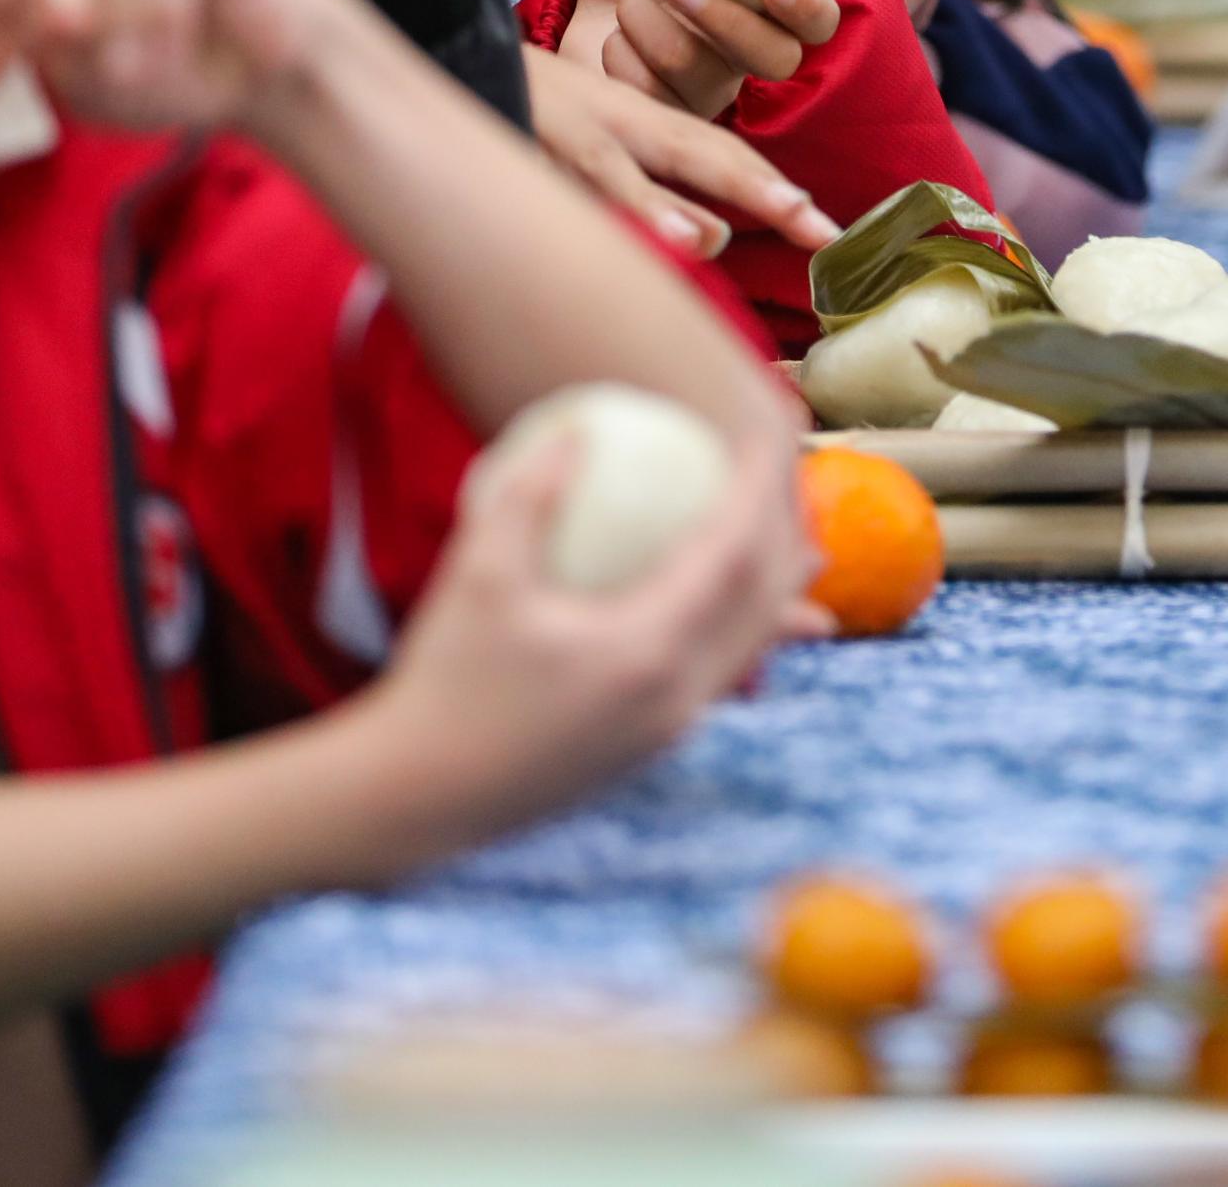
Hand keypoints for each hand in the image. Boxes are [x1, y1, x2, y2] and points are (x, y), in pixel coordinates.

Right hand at [335, 430, 822, 873]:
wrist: (419, 798)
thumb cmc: (443, 681)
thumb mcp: (479, 577)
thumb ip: (529, 495)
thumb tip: (579, 428)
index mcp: (645, 651)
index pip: (734, 555)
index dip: (758, 491)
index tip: (766, 437)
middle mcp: (675, 696)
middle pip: (762, 605)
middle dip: (788, 540)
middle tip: (797, 488)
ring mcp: (667, 729)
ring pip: (749, 650)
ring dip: (780, 596)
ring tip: (807, 557)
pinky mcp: (649, 747)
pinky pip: (718, 677)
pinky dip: (743, 636)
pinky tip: (729, 618)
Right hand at [521, 54, 840, 260]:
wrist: (456, 46)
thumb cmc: (536, 110)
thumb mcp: (601, 139)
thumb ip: (654, 184)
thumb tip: (709, 239)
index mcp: (641, 123)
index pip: (718, 154)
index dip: (771, 188)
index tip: (825, 231)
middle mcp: (615, 122)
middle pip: (696, 151)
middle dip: (757, 189)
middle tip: (816, 227)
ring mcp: (566, 132)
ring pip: (618, 172)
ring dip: (660, 207)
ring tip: (707, 241)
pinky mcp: (519, 139)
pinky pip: (550, 179)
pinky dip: (573, 204)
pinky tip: (592, 235)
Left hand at [564, 0, 839, 119]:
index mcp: (771, 1)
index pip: (819, 21)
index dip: (806, 7)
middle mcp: (753, 49)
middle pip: (776, 60)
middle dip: (724, 19)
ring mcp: (713, 87)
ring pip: (707, 81)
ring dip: (654, 28)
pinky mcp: (668, 110)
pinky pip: (657, 98)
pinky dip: (623, 56)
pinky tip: (614, 33)